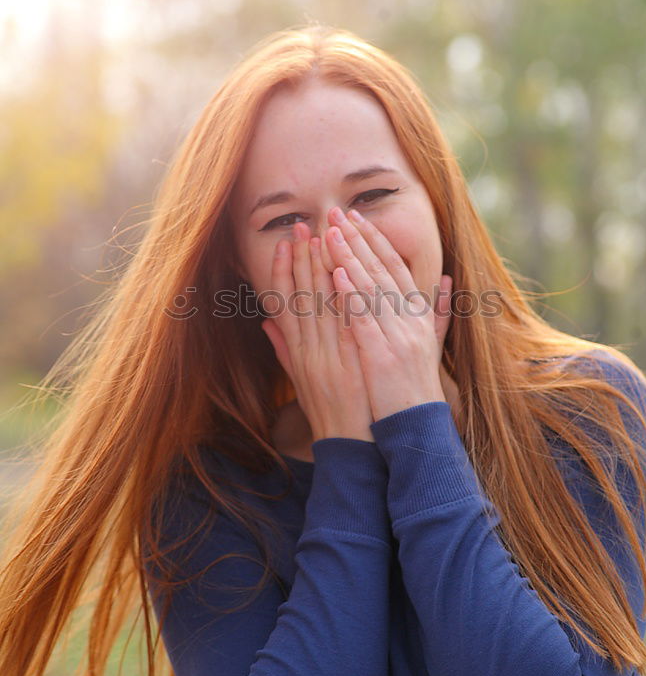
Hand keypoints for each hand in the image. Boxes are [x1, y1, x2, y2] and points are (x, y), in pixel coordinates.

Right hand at [260, 220, 374, 442]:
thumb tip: (266, 323)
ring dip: (320, 270)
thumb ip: (284, 349)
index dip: (281, 272)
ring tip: (322, 239)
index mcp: (297, 354)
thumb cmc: (329, 414)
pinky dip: (344, 298)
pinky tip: (346, 274)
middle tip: (303, 226)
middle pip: (301, 298)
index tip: (284, 244)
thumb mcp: (300, 381)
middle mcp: (308, 352)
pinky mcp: (349, 366)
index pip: (284, 305)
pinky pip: (345, 325)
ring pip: (321, 306)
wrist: (349, 449)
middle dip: (301, 259)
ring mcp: (328, 358)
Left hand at [326, 207, 460, 423]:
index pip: (396, 267)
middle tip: (336, 213)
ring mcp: (397, 337)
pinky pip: (364, 319)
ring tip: (329, 233)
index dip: (376, 240)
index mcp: (418, 316)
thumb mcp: (432, 344)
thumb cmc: (416, 387)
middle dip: (357, 239)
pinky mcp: (382, 355)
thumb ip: (437, 310)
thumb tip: (446, 278)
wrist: (416, 428)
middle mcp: (410, 321)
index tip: (357, 218)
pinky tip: (336, 274)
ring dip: (349, 257)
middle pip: (381, 270)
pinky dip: (351, 295)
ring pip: (370, 288)